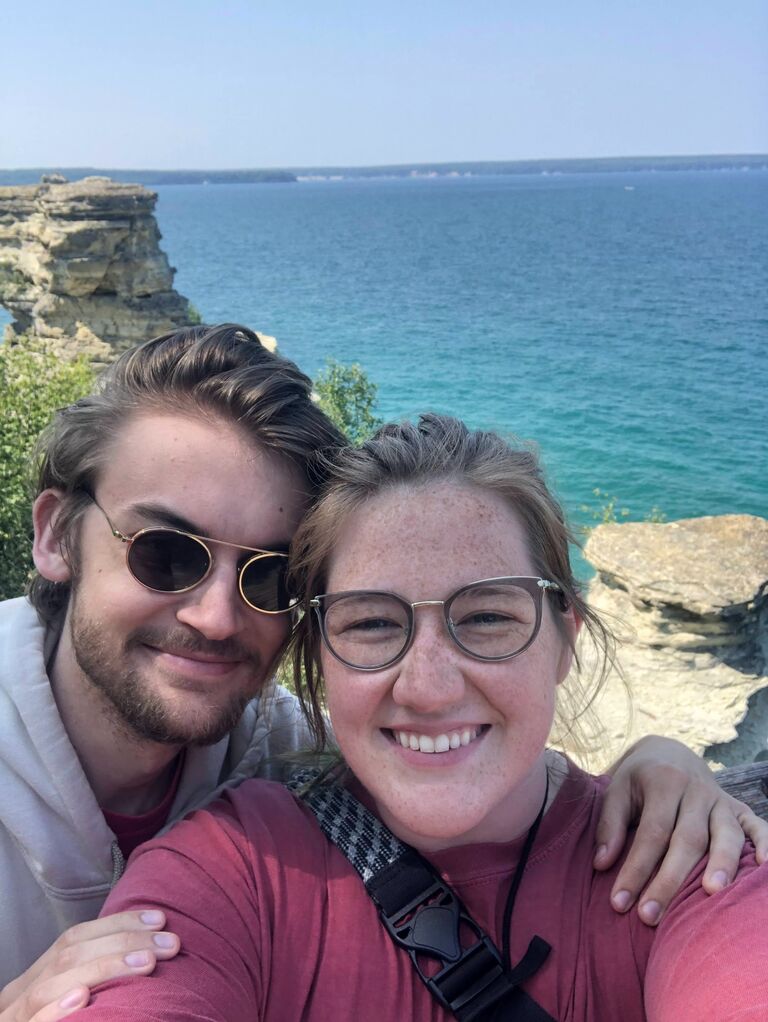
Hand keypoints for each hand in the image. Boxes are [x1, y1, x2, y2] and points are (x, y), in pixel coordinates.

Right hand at [0, 911, 179, 1021]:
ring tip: (146, 962)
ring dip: (102, 969)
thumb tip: (145, 952)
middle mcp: (19, 994)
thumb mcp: (67, 993)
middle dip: (123, 943)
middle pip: (68, 956)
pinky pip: (34, 1021)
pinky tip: (84, 997)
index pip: (74, 938)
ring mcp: (15, 1018)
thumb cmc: (62, 1019)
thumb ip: (91, 973)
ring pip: (50, 986)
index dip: (117, 924)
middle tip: (170, 943)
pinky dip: (56, 1010)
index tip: (159, 919)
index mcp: (34, 978)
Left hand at [594, 735, 767, 924]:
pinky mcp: (739, 808)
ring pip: (724, 834)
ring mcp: (720, 799)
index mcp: (664, 781)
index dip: (635, 869)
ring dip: (721, 863)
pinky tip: (764, 865)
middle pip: (687, 839)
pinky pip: (756, 825)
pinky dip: (764, 843)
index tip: (619, 902)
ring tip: (711, 893)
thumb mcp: (617, 790)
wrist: (670, 753)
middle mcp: (696, 790)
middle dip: (669, 879)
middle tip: (651, 915)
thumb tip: (602, 865)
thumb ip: (610, 825)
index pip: (651, 832)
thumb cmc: (639, 780)